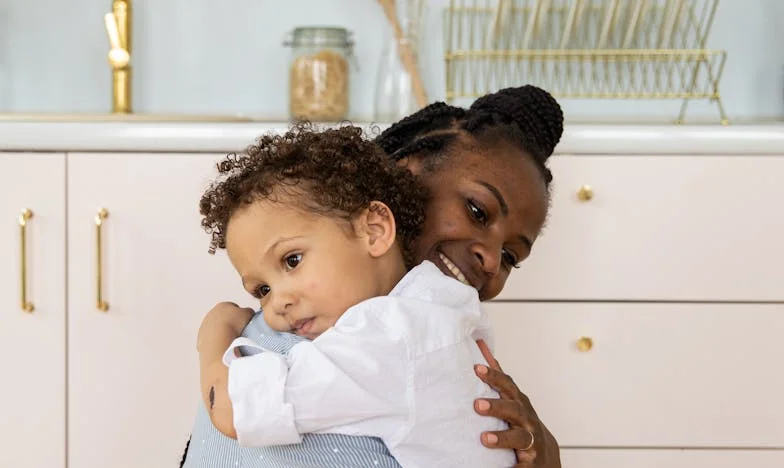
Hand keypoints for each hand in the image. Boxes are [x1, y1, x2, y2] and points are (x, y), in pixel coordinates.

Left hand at [197, 301, 253, 350]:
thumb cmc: (234, 326)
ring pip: (216, 329)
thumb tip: (247, 314)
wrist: (219, 342)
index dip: (240, 315)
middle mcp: (211, 314)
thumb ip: (248, 311)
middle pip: (223, 318)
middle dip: (230, 324)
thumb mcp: (249, 314)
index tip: (244, 322)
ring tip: (231, 341)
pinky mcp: (200, 340)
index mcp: (223, 305)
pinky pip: (211, 341)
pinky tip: (224, 347)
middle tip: (238, 332)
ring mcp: (204, 327)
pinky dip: (217, 343)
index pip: (233, 307)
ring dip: (222, 334)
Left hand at [474, 339, 560, 467]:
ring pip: (520, 437)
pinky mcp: (530, 461)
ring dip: (502, 437)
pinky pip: (522, 464)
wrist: (543, 452)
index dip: (493, 377)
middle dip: (496, 406)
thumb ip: (496, 375)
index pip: (507, 386)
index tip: (476, 368)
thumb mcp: (511, 396)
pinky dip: (514, 466)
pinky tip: (506, 467)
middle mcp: (526, 420)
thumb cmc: (520, 419)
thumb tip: (481, 344)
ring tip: (484, 439)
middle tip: (476, 404)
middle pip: (514, 410)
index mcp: (518, 403)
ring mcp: (531, 440)